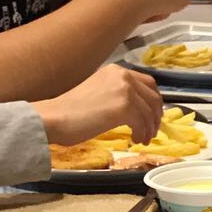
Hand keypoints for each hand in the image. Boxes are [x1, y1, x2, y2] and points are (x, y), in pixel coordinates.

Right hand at [34, 63, 163, 147]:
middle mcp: (123, 76)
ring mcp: (125, 90)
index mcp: (116, 71)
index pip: (147, 83)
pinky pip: (142, 123)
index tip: (152, 116)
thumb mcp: (98, 92)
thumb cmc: (70, 110)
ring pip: (149, 112)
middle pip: (153, 97)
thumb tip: (137, 109)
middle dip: (156, 116)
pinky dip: (142, 133)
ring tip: (142, 139)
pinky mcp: (125, 107)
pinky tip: (135, 140)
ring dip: (149, 128)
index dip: (154, 101)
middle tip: (152, 131)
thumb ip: (117, 94)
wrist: (55, 118)